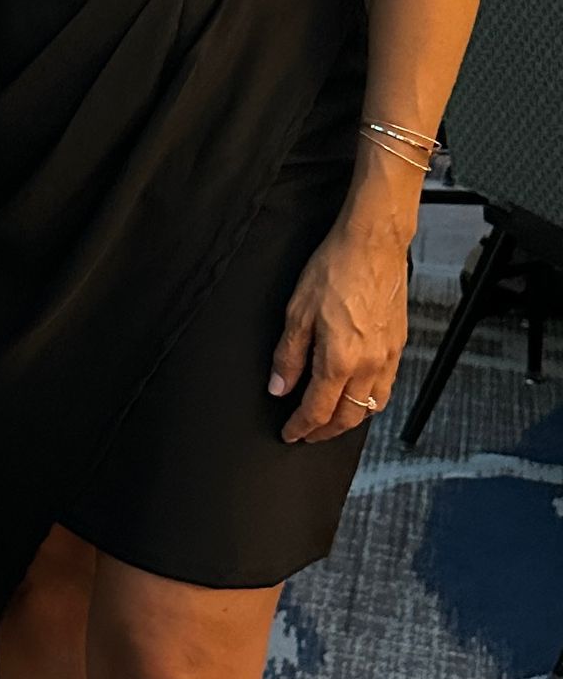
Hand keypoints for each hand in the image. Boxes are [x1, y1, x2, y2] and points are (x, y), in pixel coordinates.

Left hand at [268, 214, 409, 441]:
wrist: (372, 245)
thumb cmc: (335, 269)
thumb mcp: (297, 313)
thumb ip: (288, 356)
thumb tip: (279, 387)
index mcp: (340, 360)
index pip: (318, 410)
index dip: (301, 426)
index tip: (290, 433)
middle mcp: (369, 365)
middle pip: (348, 417)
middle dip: (325, 432)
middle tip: (308, 434)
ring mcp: (388, 357)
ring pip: (372, 407)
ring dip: (351, 420)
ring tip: (331, 419)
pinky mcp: (399, 345)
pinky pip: (387, 386)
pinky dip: (371, 400)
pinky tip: (358, 393)